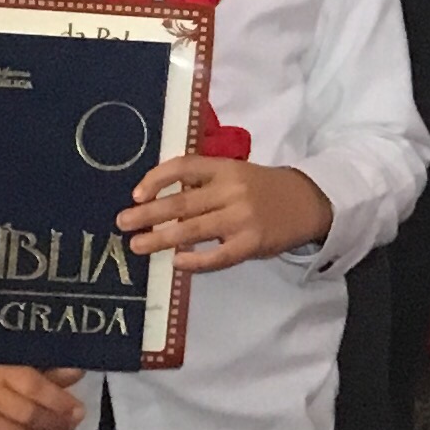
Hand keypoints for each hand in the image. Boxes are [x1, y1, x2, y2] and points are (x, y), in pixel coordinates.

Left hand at [119, 154, 333, 269]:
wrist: (307, 203)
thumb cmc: (262, 188)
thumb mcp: (236, 174)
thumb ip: (204, 183)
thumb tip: (160, 201)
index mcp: (226, 168)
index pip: (185, 167)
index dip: (157, 178)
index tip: (137, 194)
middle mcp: (232, 190)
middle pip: (182, 203)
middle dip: (147, 214)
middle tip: (122, 222)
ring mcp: (242, 218)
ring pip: (193, 230)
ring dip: (161, 239)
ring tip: (137, 245)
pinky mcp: (251, 244)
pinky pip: (217, 256)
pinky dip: (195, 260)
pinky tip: (177, 262)